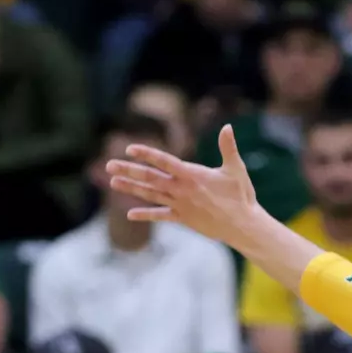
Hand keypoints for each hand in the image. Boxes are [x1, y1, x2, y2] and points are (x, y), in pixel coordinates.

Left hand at [108, 125, 268, 250]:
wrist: (242, 225)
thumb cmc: (241, 196)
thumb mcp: (235, 169)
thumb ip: (228, 147)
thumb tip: (227, 127)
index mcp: (192, 175)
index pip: (164, 161)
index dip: (146, 154)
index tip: (129, 149)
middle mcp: (182, 189)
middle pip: (150, 178)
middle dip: (129, 170)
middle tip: (109, 165)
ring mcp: (180, 205)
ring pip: (150, 194)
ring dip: (131, 188)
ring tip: (112, 182)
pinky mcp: (183, 218)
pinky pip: (161, 215)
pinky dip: (146, 214)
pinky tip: (130, 214)